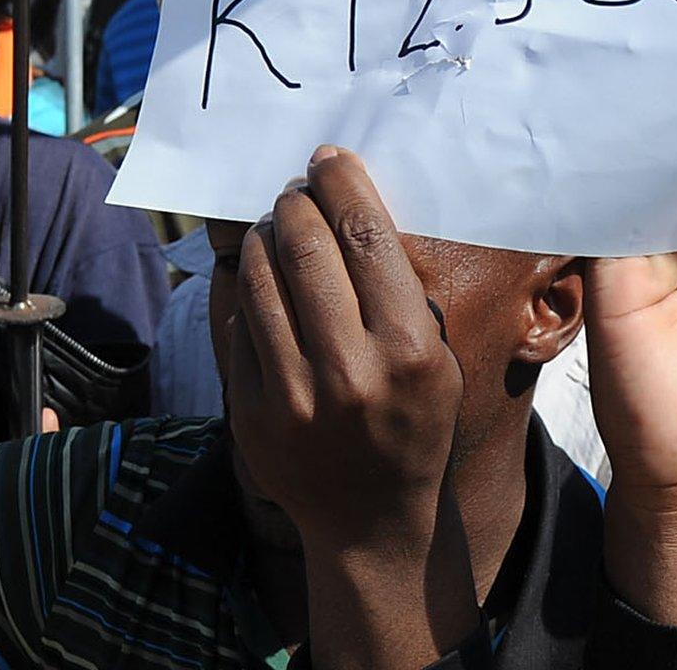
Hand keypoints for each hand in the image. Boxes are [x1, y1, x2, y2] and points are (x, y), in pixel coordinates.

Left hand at [226, 146, 463, 548]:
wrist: (370, 516)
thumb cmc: (414, 424)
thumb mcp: (437, 360)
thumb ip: (402, 294)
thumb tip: (354, 212)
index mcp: (407, 349)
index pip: (366, 237)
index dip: (342, 184)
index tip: (329, 160)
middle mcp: (349, 369)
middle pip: (306, 247)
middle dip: (296, 202)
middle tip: (295, 190)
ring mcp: (291, 393)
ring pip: (260, 279)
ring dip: (263, 237)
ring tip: (274, 226)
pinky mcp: (249, 410)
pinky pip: (239, 324)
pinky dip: (247, 289)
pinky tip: (259, 277)